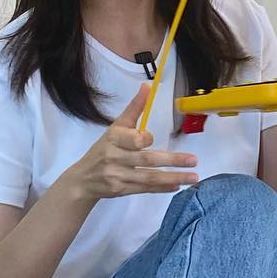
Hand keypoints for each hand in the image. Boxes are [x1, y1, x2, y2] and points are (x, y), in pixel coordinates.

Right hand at [64, 84, 199, 202]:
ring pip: (149, 177)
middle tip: (193, 160)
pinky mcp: (121, 190)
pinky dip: (162, 188)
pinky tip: (177, 186)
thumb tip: (147, 87)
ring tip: (193, 176)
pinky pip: (145, 188)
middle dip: (172, 160)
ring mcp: (117, 176)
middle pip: (147, 159)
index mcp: (114, 139)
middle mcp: (115, 157)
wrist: (83, 179)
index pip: (135, 140)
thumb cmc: (103, 149)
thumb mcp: (115, 127)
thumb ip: (134, 109)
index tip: (151, 138)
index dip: (146, 139)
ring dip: (173, 177)